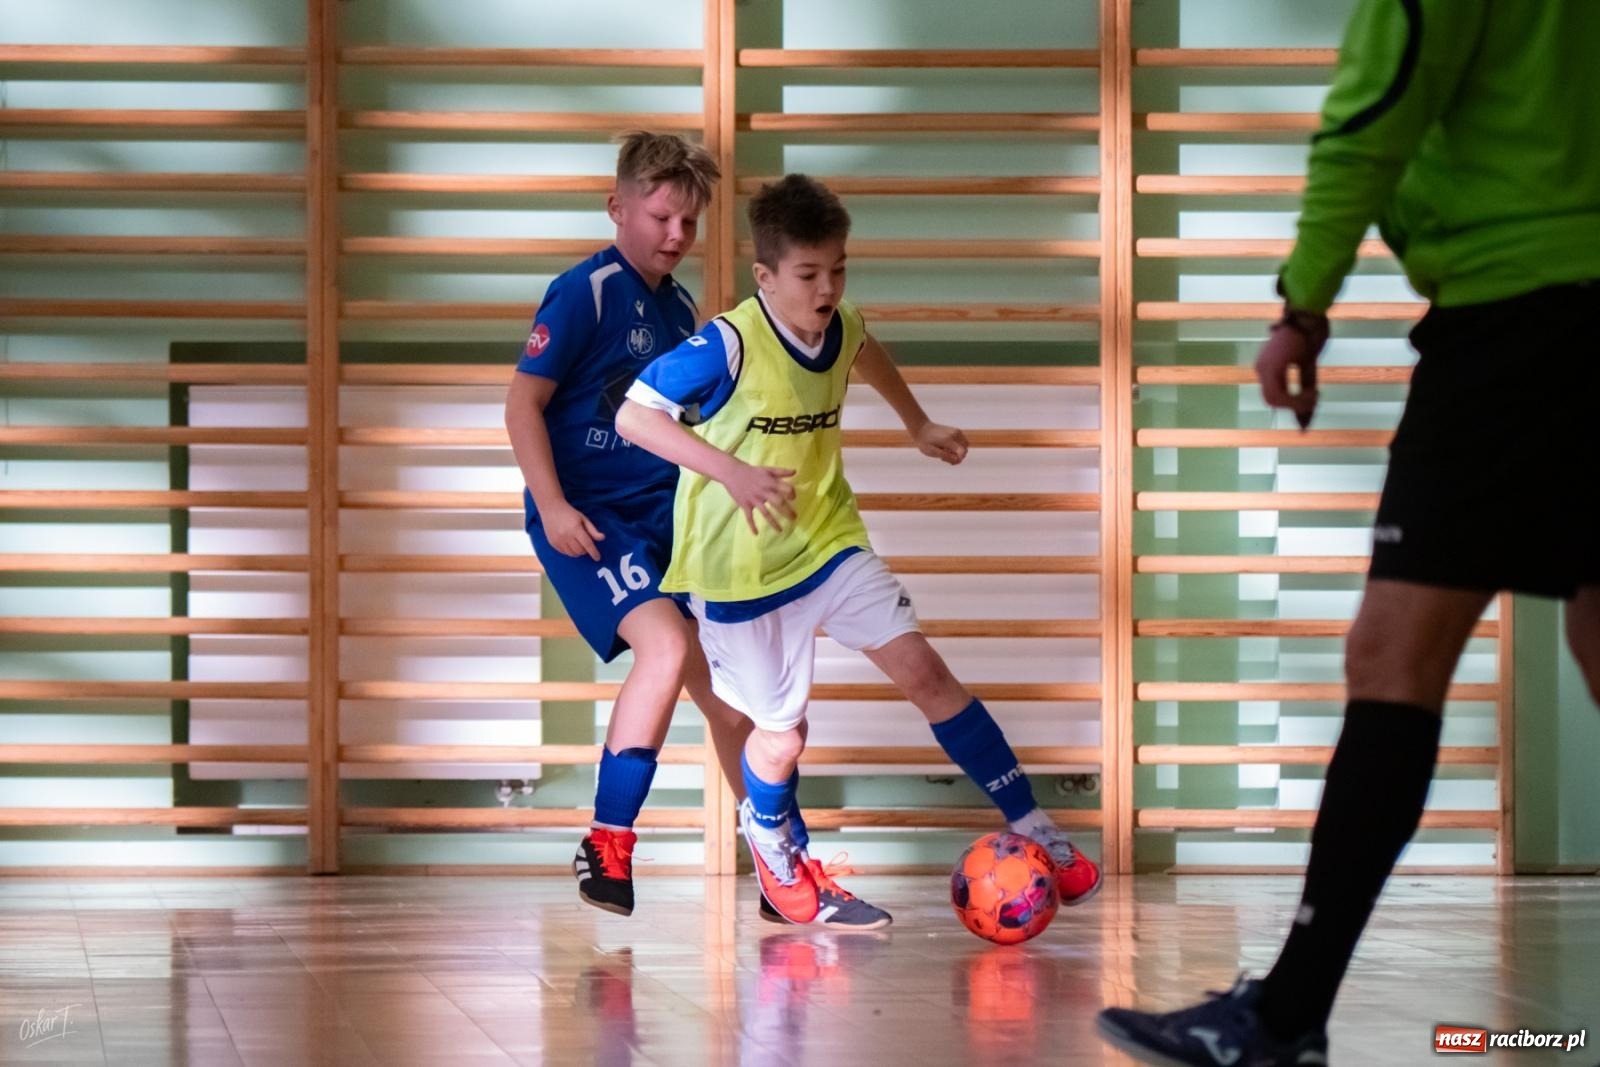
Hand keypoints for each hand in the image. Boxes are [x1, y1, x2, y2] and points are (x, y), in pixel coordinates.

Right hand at [541, 499, 605, 559]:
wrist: (551, 508)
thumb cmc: (570, 513)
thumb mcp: (583, 519)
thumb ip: (592, 530)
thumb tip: (602, 538)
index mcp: (575, 528)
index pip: (587, 544)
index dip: (594, 552)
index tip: (598, 558)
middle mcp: (566, 535)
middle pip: (580, 551)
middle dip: (585, 550)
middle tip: (585, 543)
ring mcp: (558, 540)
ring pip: (572, 554)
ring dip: (578, 552)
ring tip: (578, 543)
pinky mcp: (553, 543)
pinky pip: (565, 553)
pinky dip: (570, 551)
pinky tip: (570, 544)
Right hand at [722, 462, 796, 533]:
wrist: (732, 472)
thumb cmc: (752, 472)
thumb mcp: (767, 469)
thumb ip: (781, 472)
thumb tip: (795, 471)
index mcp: (770, 483)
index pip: (786, 489)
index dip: (792, 494)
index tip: (793, 498)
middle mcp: (764, 492)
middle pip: (779, 503)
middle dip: (787, 511)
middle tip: (794, 518)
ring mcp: (754, 500)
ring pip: (766, 513)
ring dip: (773, 522)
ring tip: (780, 530)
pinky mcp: (745, 505)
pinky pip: (749, 517)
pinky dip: (752, 525)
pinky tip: (756, 533)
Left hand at [914, 422, 968, 464]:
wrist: (922, 428)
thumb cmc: (925, 441)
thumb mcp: (931, 451)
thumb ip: (945, 456)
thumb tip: (957, 460)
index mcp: (948, 439)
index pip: (962, 451)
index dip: (959, 460)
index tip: (950, 463)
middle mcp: (955, 434)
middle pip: (965, 450)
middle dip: (957, 457)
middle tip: (944, 458)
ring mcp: (956, 431)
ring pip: (964, 446)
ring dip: (957, 452)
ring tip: (944, 453)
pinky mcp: (956, 431)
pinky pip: (962, 442)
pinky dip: (957, 447)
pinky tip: (946, 449)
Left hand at [1255, 306, 1329, 429]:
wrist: (1310, 313)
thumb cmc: (1311, 333)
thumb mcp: (1308, 366)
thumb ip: (1305, 390)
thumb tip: (1305, 420)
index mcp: (1268, 367)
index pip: (1274, 397)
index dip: (1292, 406)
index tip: (1310, 406)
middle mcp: (1261, 367)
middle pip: (1272, 401)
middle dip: (1294, 405)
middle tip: (1315, 397)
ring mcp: (1264, 366)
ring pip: (1274, 400)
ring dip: (1296, 403)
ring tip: (1314, 394)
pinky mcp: (1271, 367)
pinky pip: (1278, 395)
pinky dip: (1295, 399)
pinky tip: (1311, 392)